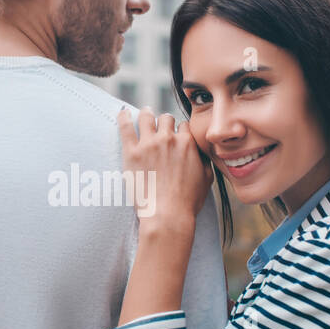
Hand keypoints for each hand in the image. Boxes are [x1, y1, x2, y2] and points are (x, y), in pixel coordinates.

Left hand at [118, 107, 212, 229]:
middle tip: (160, 127)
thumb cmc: (188, 201)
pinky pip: (126, 127)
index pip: (183, 125)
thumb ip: (205, 160)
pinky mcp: (131, 152)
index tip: (176, 135)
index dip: (180, 130)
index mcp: (187, 143)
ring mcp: (149, 144)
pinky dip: (124, 117)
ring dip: (146, 114)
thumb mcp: (207, 178)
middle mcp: (168, 139)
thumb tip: (203, 152)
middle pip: (166, 118)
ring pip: (147, 117)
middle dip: (164, 122)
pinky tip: (122, 112)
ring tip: (144, 114)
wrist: (167, 215)